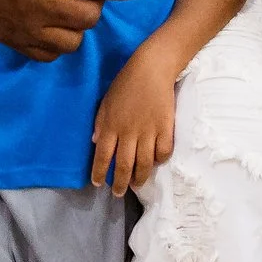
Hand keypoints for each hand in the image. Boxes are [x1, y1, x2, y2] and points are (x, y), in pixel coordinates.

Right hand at [0, 0, 150, 60]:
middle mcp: (35, 2)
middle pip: (89, 16)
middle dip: (96, 1)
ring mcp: (22, 25)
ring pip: (74, 40)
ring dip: (78, 23)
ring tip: (66, 4)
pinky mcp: (11, 40)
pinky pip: (51, 54)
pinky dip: (59, 40)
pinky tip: (52, 21)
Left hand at [91, 54, 176, 195]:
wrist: (152, 68)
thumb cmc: (126, 82)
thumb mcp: (106, 102)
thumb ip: (100, 123)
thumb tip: (95, 142)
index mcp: (111, 126)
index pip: (102, 156)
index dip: (99, 172)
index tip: (98, 183)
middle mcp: (129, 132)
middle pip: (124, 165)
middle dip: (120, 183)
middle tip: (119, 193)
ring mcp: (149, 131)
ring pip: (145, 163)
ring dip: (140, 177)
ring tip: (136, 184)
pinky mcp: (166, 128)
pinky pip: (164, 151)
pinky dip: (160, 160)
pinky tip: (156, 162)